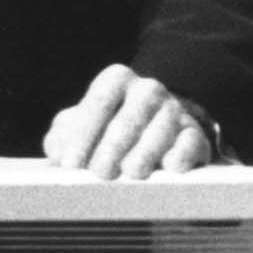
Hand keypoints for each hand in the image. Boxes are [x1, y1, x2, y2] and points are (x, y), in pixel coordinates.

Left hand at [43, 64, 217, 178]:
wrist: (157, 132)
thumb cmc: (107, 130)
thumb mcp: (80, 126)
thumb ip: (63, 136)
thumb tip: (58, 155)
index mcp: (116, 79)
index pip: (99, 103)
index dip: (83, 135)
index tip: (71, 164)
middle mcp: (147, 90)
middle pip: (129, 118)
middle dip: (112, 147)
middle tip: (100, 173)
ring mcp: (174, 110)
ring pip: (160, 129)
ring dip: (145, 152)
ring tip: (132, 172)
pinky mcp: (195, 133)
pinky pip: (190, 141)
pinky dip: (180, 154)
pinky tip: (169, 167)